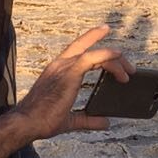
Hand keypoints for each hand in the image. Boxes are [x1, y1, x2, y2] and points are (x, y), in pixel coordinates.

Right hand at [16, 25, 135, 139]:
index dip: (92, 39)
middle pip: (88, 48)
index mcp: (58, 71)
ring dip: (115, 59)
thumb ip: (88, 120)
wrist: (28, 123)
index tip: (105, 34)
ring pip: (95, 53)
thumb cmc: (42, 120)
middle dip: (111, 55)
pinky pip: (92, 57)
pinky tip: (118, 59)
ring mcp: (64, 67)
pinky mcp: (70, 72)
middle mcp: (60, 64)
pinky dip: (107, 55)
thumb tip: (105, 122)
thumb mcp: (71, 120)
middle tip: (128, 67)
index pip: (77, 49)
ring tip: (128, 72)